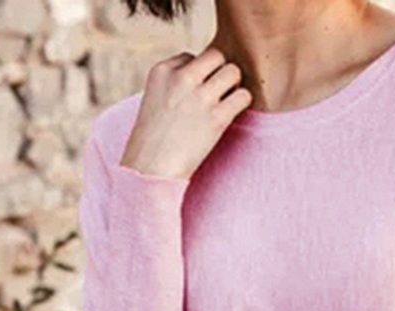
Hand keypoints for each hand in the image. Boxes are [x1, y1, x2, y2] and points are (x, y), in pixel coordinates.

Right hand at [120, 46, 252, 180]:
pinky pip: (243, 96)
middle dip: (220, 72)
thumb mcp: (154, 102)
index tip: (194, 95)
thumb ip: (173, 86)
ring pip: (233, 72)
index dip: (198, 75)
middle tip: (218, 93)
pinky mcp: (216, 118)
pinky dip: (242, 103)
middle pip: (216, 57)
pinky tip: (232, 115)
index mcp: (162, 71)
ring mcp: (200, 97)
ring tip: (226, 103)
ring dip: (234, 86)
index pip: (191, 57)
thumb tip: (202, 82)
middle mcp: (182, 78)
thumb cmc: (151, 142)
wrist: (150, 170)